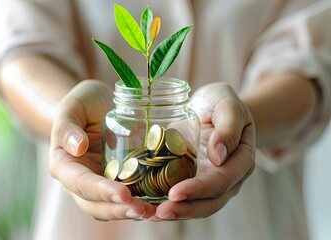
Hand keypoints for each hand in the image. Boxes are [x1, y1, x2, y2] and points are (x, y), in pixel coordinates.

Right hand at [49, 80, 155, 220]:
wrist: (97, 104)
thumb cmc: (83, 102)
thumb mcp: (73, 106)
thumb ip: (68, 126)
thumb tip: (77, 148)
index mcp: (63, 164)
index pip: (80, 183)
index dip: (101, 191)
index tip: (124, 194)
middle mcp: (78, 180)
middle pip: (94, 204)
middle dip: (118, 210)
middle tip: (142, 210)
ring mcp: (97, 183)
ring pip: (108, 207)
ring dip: (129, 213)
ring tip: (152, 212)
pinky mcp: (114, 181)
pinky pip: (123, 199)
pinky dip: (137, 205)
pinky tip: (155, 205)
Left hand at [151, 82, 255, 220]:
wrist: (212, 108)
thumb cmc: (221, 103)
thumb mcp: (227, 106)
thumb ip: (228, 128)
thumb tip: (218, 156)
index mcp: (241, 161)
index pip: (221, 181)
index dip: (199, 189)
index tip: (175, 192)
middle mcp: (228, 177)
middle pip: (209, 201)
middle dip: (184, 209)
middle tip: (159, 212)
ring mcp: (210, 181)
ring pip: (196, 205)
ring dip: (175, 212)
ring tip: (150, 215)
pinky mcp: (194, 179)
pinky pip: (183, 196)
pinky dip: (167, 204)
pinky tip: (148, 208)